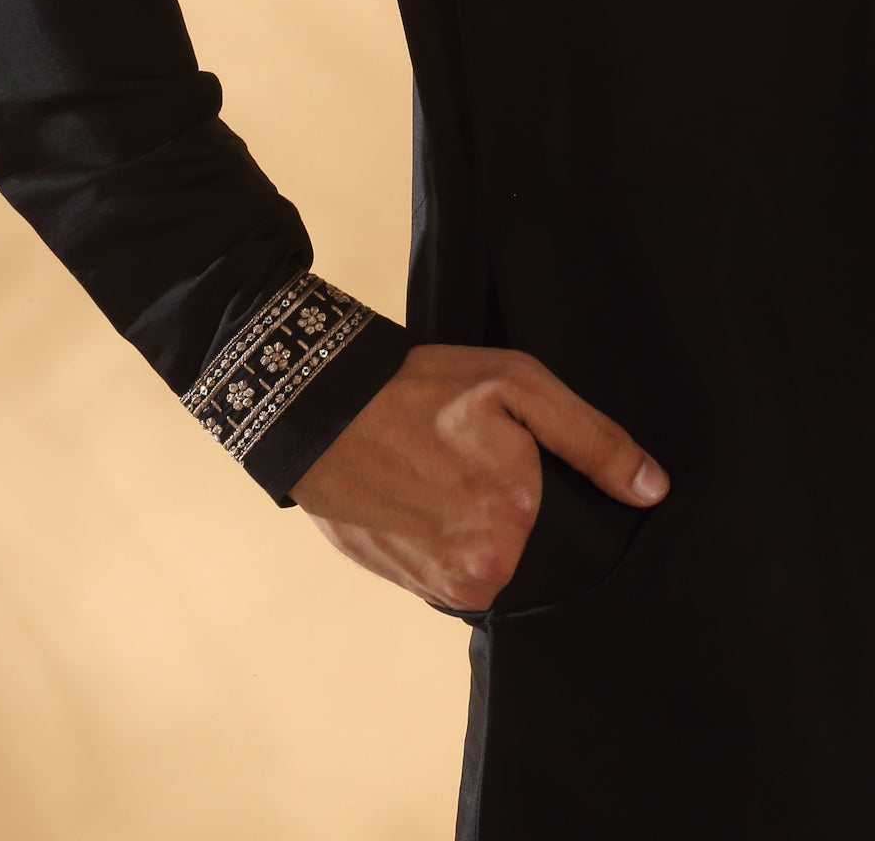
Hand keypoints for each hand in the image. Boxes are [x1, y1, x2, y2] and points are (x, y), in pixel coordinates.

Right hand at [289, 342, 669, 611]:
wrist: (319, 408)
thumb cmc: (417, 388)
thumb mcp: (516, 384)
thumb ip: (592, 439)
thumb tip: (652, 489)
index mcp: (516, 518)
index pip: (574, 527)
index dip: (554, 493)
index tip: (520, 462)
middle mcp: (483, 569)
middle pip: (534, 549)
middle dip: (517, 512)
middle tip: (479, 464)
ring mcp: (443, 586)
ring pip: (495, 565)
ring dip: (482, 532)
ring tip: (448, 480)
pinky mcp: (411, 588)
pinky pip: (455, 573)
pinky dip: (450, 543)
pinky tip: (428, 499)